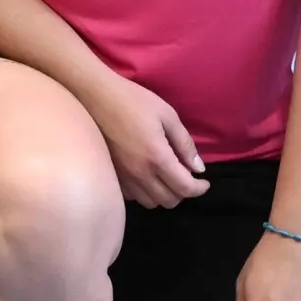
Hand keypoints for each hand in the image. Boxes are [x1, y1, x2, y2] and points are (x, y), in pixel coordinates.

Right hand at [80, 76, 210, 207]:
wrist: (96, 97)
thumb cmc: (134, 100)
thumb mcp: (167, 115)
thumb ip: (185, 144)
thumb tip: (198, 168)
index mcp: (157, 157)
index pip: (185, 188)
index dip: (199, 189)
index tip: (204, 182)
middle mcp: (140, 173)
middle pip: (169, 201)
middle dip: (183, 192)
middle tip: (186, 176)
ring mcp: (124, 177)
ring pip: (151, 203)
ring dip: (164, 194)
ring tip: (167, 178)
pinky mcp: (112, 176)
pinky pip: (134, 197)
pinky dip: (146, 193)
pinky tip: (147, 177)